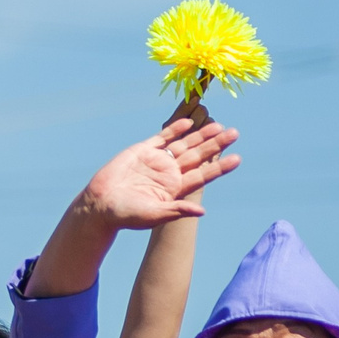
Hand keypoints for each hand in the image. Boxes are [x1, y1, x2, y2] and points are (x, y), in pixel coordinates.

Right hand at [79, 119, 240, 231]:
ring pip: (184, 144)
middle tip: (235, 133)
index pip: (203, 175)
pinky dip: (175, 129)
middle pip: (198, 155)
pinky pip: (162, 137)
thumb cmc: (126, 215)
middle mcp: (170, 173)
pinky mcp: (142, 151)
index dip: (220, 167)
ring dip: (201, 135)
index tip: (237, 159)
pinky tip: (189, 121)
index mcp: (175, 188)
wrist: (101, 204)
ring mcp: (157, 161)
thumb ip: (177, 210)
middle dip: (216, 144)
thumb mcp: (154, 215)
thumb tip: (202, 212)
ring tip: (218, 125)